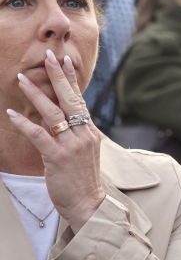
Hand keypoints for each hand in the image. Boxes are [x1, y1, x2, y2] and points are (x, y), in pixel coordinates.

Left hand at [6, 50, 104, 232]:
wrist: (88, 203)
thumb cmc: (83, 179)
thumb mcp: (83, 152)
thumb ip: (74, 133)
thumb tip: (59, 118)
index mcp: (90, 132)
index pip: (80, 100)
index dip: (72, 79)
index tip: (65, 61)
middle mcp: (83, 134)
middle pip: (70, 99)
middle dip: (58, 76)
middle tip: (49, 56)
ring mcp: (72, 145)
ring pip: (53, 113)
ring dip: (36, 94)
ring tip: (21, 78)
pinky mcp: (57, 157)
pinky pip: (39, 135)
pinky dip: (24, 123)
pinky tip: (11, 113)